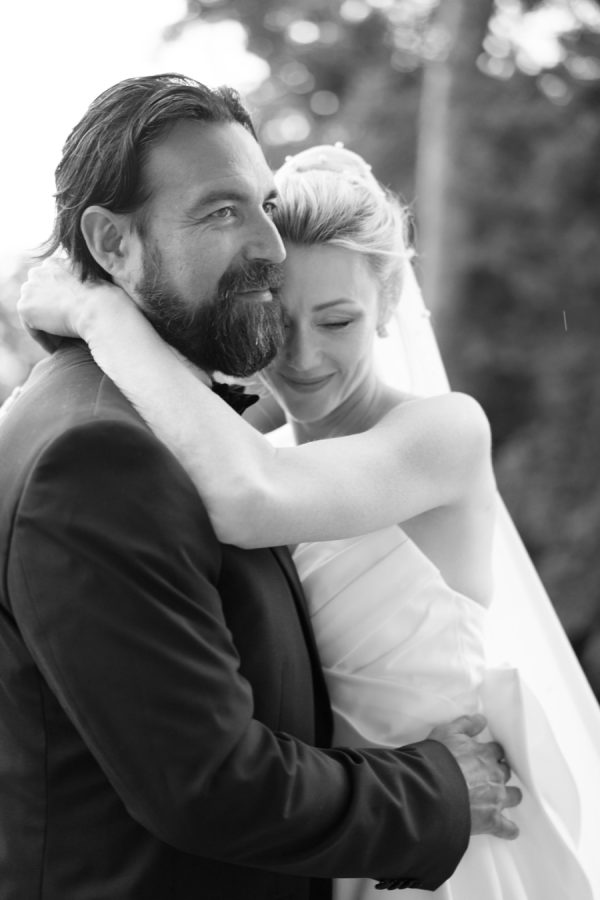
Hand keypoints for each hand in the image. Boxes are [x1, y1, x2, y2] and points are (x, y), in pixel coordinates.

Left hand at [18, 257, 126, 341]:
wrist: (100, 309)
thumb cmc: (108, 299)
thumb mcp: (98, 283)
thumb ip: (86, 285)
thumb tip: (89, 300)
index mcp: (55, 262)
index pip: (51, 284)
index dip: (61, 302)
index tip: (71, 316)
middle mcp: (38, 271)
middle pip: (38, 297)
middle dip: (49, 312)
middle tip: (64, 331)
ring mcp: (29, 289)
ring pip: (35, 314)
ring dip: (47, 327)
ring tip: (62, 343)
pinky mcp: (25, 307)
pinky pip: (32, 329)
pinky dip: (44, 340)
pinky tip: (58, 348)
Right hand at [428, 713, 521, 839]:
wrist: (433, 790)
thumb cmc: (438, 759)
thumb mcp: (447, 732)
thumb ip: (465, 724)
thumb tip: (482, 719)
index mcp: (485, 754)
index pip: (497, 751)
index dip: (493, 753)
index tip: (489, 755)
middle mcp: (494, 775)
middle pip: (506, 772)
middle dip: (501, 772)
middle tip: (492, 774)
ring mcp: (495, 799)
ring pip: (513, 796)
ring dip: (510, 795)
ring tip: (505, 797)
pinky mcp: (491, 820)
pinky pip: (507, 827)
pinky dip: (509, 829)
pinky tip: (510, 830)